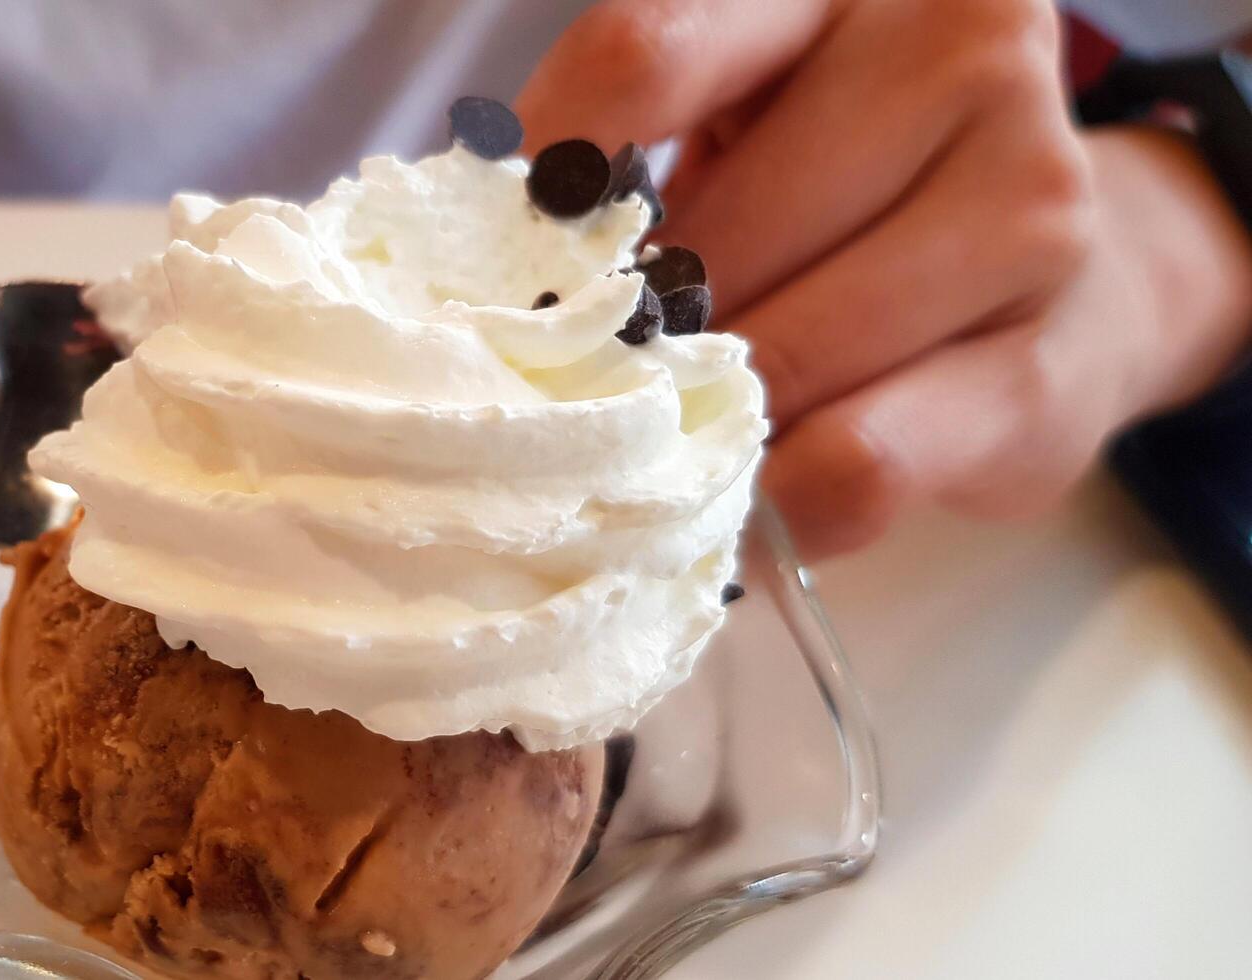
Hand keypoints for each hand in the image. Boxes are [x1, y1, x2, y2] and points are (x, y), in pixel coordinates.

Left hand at [517, 0, 1251, 556]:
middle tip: (570, 385)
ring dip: (699, 422)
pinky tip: (753, 493)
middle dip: (624, 333)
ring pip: (780, 357)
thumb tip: (471, 277)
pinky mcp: (1050, 366)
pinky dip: (777, 500)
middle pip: (712, 229)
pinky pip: (860, 462)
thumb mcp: (742, 136)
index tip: (483, 264)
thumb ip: (625, 168)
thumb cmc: (846, 206)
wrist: (1064, 292)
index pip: (645, 57)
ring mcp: (1031, 204)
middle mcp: (961, 50)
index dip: (543, 178)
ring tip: (664, 438)